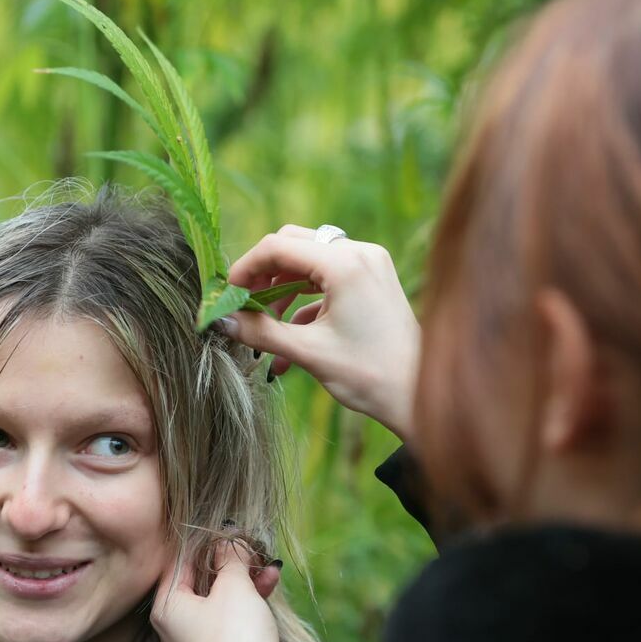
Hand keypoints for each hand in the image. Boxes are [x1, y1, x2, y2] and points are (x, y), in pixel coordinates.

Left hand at [150, 541, 301, 641]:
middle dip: (229, 562)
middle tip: (249, 546)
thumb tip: (227, 541)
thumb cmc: (236, 637)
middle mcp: (176, 628)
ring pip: (219, 601)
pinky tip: (270, 583)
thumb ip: (230, 558)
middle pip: (200, 582)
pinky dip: (248, 602)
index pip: (178, 563)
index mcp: (167, 609)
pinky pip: (231, 621)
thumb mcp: (234, 586)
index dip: (203, 542)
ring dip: (244, 580)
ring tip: (267, 563)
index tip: (225, 529)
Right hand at [213, 225, 419, 442]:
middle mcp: (360, 253)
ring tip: (265, 329)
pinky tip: (290, 340)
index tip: (227, 295)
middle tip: (243, 307)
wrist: (420, 396)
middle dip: (263, 276)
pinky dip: (304, 303)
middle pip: (294, 245)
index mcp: (346, 264)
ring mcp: (370, 265)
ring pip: (309, 262)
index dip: (246, 268)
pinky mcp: (373, 281)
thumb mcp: (308, 352)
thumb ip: (261, 331)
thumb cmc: (370, 375)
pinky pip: (327, 280)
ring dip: (282, 291)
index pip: (279, 246)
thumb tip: (220, 321)